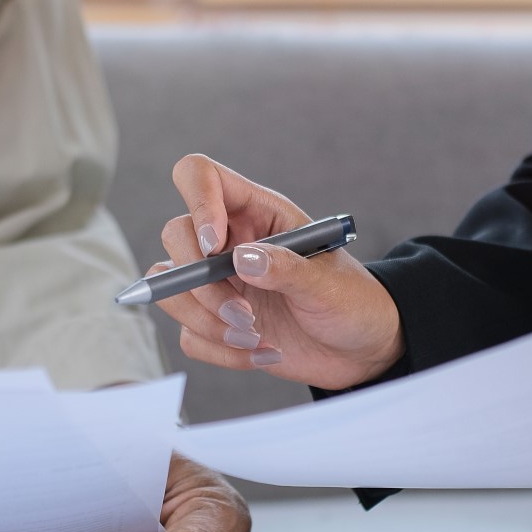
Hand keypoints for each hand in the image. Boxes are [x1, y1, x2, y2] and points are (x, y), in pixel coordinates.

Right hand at [153, 154, 404, 389]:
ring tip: (254, 338)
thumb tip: (241, 259)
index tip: (214, 246)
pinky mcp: (214, 323)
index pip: (201, 177)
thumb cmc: (352, 301)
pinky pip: (189, 334)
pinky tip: (261, 354)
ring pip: (170, 289)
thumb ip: (287, 269)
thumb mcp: (328, 283)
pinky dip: (220, 351)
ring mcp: (218, 283)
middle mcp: (229, 243)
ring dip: (206, 322)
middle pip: (176, 236)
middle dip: (201, 282)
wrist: (361, 349)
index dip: (197, 201)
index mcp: (257, 213)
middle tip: (244, 314)